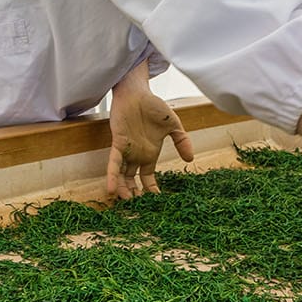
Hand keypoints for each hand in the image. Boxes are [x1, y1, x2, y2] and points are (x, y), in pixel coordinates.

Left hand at [106, 63, 194, 199]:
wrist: (138, 92)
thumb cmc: (154, 107)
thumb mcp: (173, 125)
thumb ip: (182, 141)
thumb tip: (191, 159)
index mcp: (149, 154)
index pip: (148, 178)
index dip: (151, 190)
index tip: (156, 203)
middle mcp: (136, 155)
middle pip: (132, 180)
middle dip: (134, 194)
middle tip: (137, 209)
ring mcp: (126, 151)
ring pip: (121, 175)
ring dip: (122, 189)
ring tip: (126, 203)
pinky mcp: (117, 144)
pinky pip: (113, 163)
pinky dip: (112, 176)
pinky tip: (111, 189)